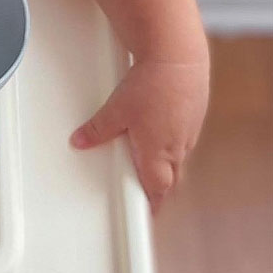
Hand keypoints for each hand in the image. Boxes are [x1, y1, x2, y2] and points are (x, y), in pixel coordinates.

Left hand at [70, 56, 208, 211]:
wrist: (178, 58)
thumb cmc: (150, 85)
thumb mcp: (115, 110)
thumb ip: (96, 130)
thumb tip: (78, 142)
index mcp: (157, 152)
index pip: (157, 189)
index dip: (152, 203)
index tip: (148, 213)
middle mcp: (176, 147)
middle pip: (169, 178)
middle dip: (159, 188)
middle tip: (148, 195)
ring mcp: (188, 132)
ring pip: (177, 158)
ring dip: (165, 166)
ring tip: (151, 165)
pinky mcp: (193, 116)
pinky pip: (183, 139)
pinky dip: (172, 144)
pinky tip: (161, 134)